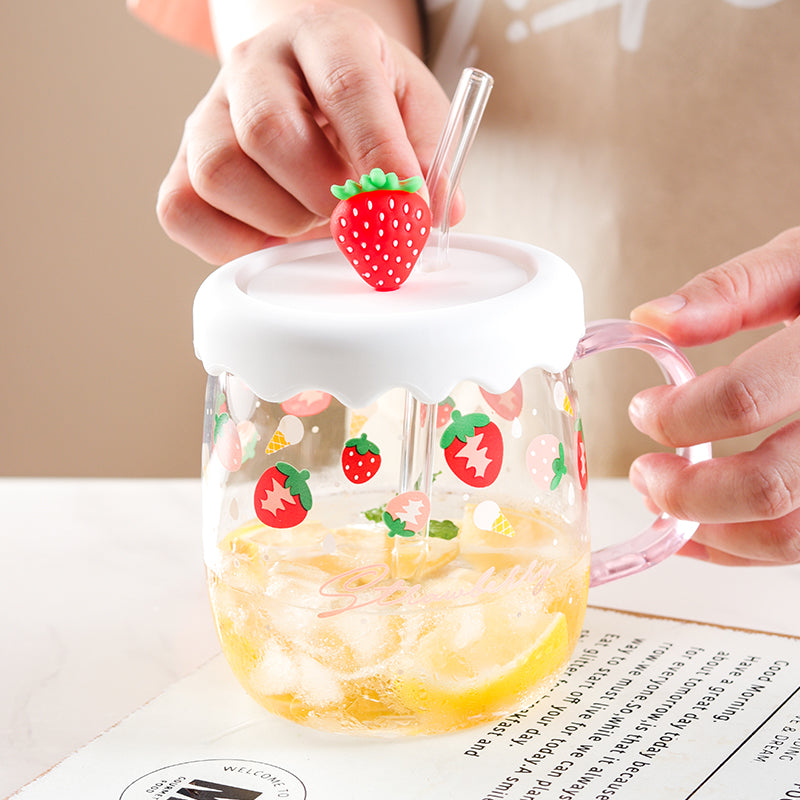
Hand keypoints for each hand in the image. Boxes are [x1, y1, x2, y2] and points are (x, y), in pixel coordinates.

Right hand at [156, 4, 449, 263]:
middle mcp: (255, 64)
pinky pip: (185, 213)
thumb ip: (431, 157)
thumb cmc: (366, 104)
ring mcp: (207, 113)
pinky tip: (274, 234)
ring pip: (220, 173)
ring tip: (314, 218)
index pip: (346, 85)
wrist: (309, 87)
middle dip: (322, 194)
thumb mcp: (414, 111)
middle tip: (355, 219)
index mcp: (325, 36)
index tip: (405, 206)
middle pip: (267, 130)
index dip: (378, 154)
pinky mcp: (181, 164)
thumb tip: (435, 212)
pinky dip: (234, 244)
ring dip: (281, 219)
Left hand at [627, 226, 799, 565]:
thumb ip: (732, 289)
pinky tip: (705, 529)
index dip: (676, 416)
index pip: (744, 400)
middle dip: (686, 492)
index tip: (643, 410)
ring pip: (792, 536)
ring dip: (711, 533)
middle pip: (769, 487)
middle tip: (645, 474)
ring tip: (665, 505)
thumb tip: (652, 319)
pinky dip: (744, 549)